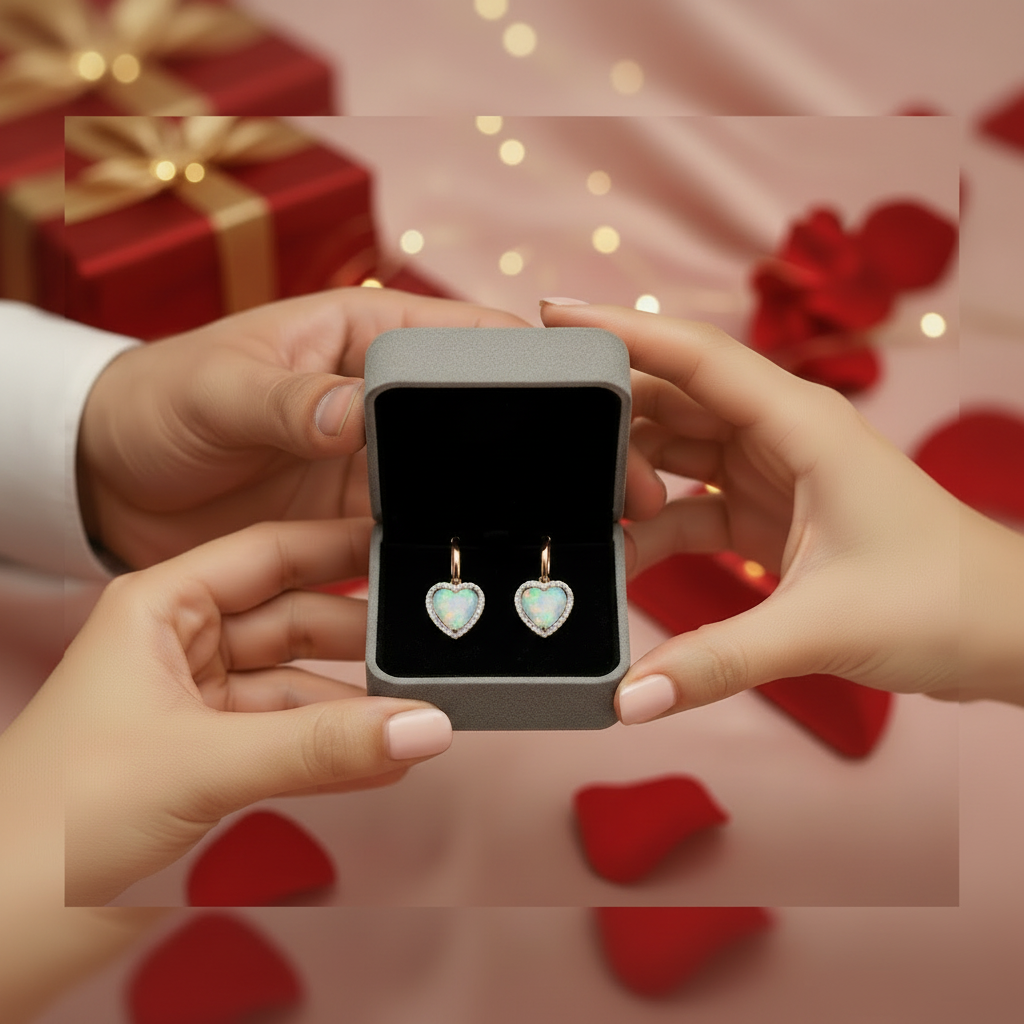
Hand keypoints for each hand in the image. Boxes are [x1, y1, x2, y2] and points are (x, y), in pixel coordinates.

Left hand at [0, 518, 452, 905]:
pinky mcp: (210, 762)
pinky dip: (338, 752)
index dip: (340, 545)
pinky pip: (292, 741)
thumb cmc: (48, 829)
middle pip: (296, 620)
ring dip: (357, 708)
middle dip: (361, 638)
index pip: (271, 552)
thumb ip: (322, 746)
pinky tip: (385, 761)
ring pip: (299, 688)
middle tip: (430, 649)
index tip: (408, 546)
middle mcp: (180, 647)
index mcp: (159, 609)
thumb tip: (420, 725)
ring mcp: (198, 707)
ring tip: (419, 719)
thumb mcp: (201, 765)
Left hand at [78, 287, 529, 567]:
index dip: (514, 360)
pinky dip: (423, 550)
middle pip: (465, 418)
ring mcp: (368, 462)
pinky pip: (404, 534)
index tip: (558, 396)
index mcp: (359, 334)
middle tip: (542, 486)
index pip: (459, 336)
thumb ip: (288, 400)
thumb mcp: (217, 389)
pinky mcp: (349, 518)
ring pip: (442, 484)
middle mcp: (376, 398)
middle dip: (501, 448)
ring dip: (465, 508)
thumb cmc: (157, 401)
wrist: (107, 479)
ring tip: (501, 536)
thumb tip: (356, 415)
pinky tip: (445, 571)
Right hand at [541, 301, 1023, 717]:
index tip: (552, 317)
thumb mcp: (821, 626)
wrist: (1004, 633)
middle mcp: (781, 434)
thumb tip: (628, 699)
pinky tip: (623, 559)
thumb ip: (716, 661)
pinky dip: (654, 529)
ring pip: (677, 452)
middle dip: (610, 420)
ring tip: (578, 514)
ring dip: (629, 479)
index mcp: (801, 423)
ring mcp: (772, 475)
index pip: (696, 356)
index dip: (621, 332)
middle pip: (673, 400)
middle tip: (544, 448)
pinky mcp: (767, 516)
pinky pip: (690, 506)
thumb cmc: (942, 602)